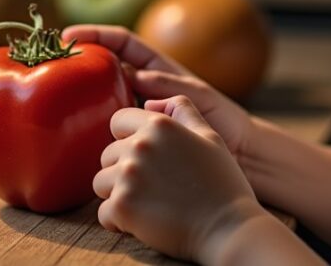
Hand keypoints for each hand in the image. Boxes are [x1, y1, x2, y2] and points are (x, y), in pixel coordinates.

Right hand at [63, 24, 252, 155]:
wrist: (238, 156)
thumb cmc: (223, 121)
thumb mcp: (199, 97)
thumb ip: (170, 85)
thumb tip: (136, 76)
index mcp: (157, 68)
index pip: (120, 42)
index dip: (94, 35)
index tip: (68, 36)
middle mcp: (142, 87)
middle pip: (103, 67)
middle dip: (79, 62)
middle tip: (53, 66)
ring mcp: (138, 111)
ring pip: (102, 98)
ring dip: (81, 96)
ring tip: (57, 98)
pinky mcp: (137, 136)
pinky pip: (109, 128)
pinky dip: (93, 127)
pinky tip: (77, 137)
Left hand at [93, 95, 266, 261]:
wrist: (229, 227)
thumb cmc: (222, 183)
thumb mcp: (210, 136)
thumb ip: (182, 111)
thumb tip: (151, 103)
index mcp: (159, 125)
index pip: (118, 121)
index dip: (127, 138)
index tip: (144, 157)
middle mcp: (140, 146)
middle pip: (107, 154)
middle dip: (122, 169)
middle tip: (151, 186)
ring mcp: (128, 176)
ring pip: (101, 182)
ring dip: (118, 194)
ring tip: (146, 204)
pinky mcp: (122, 206)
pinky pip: (103, 212)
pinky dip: (118, 220)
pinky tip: (140, 222)